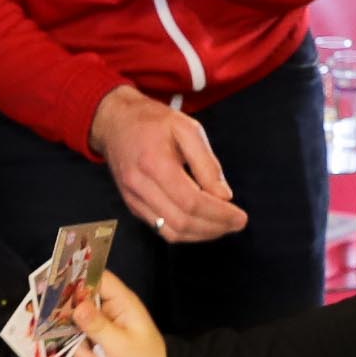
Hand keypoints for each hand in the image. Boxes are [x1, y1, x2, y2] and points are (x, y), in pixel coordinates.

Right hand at [72, 273, 168, 356]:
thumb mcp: (119, 344)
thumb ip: (97, 325)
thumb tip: (77, 307)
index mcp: (121, 301)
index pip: (97, 278)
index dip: (77, 280)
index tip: (58, 293)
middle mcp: (109, 309)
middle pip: (80, 302)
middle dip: (74, 323)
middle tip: (74, 339)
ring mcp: (101, 325)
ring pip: (76, 326)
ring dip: (82, 346)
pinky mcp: (96, 340)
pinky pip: (80, 342)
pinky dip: (85, 356)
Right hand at [93, 87, 246, 242]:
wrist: (115, 122)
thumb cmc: (152, 121)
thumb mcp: (186, 129)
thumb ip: (207, 163)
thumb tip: (224, 196)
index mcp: (155, 163)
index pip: (191, 202)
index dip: (219, 214)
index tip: (240, 217)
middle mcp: (140, 186)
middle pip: (181, 222)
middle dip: (214, 228)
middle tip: (236, 224)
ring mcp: (134, 199)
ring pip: (170, 232)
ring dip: (201, 235)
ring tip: (223, 226)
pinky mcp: (133, 206)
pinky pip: (161, 229)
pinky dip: (185, 232)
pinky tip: (202, 224)